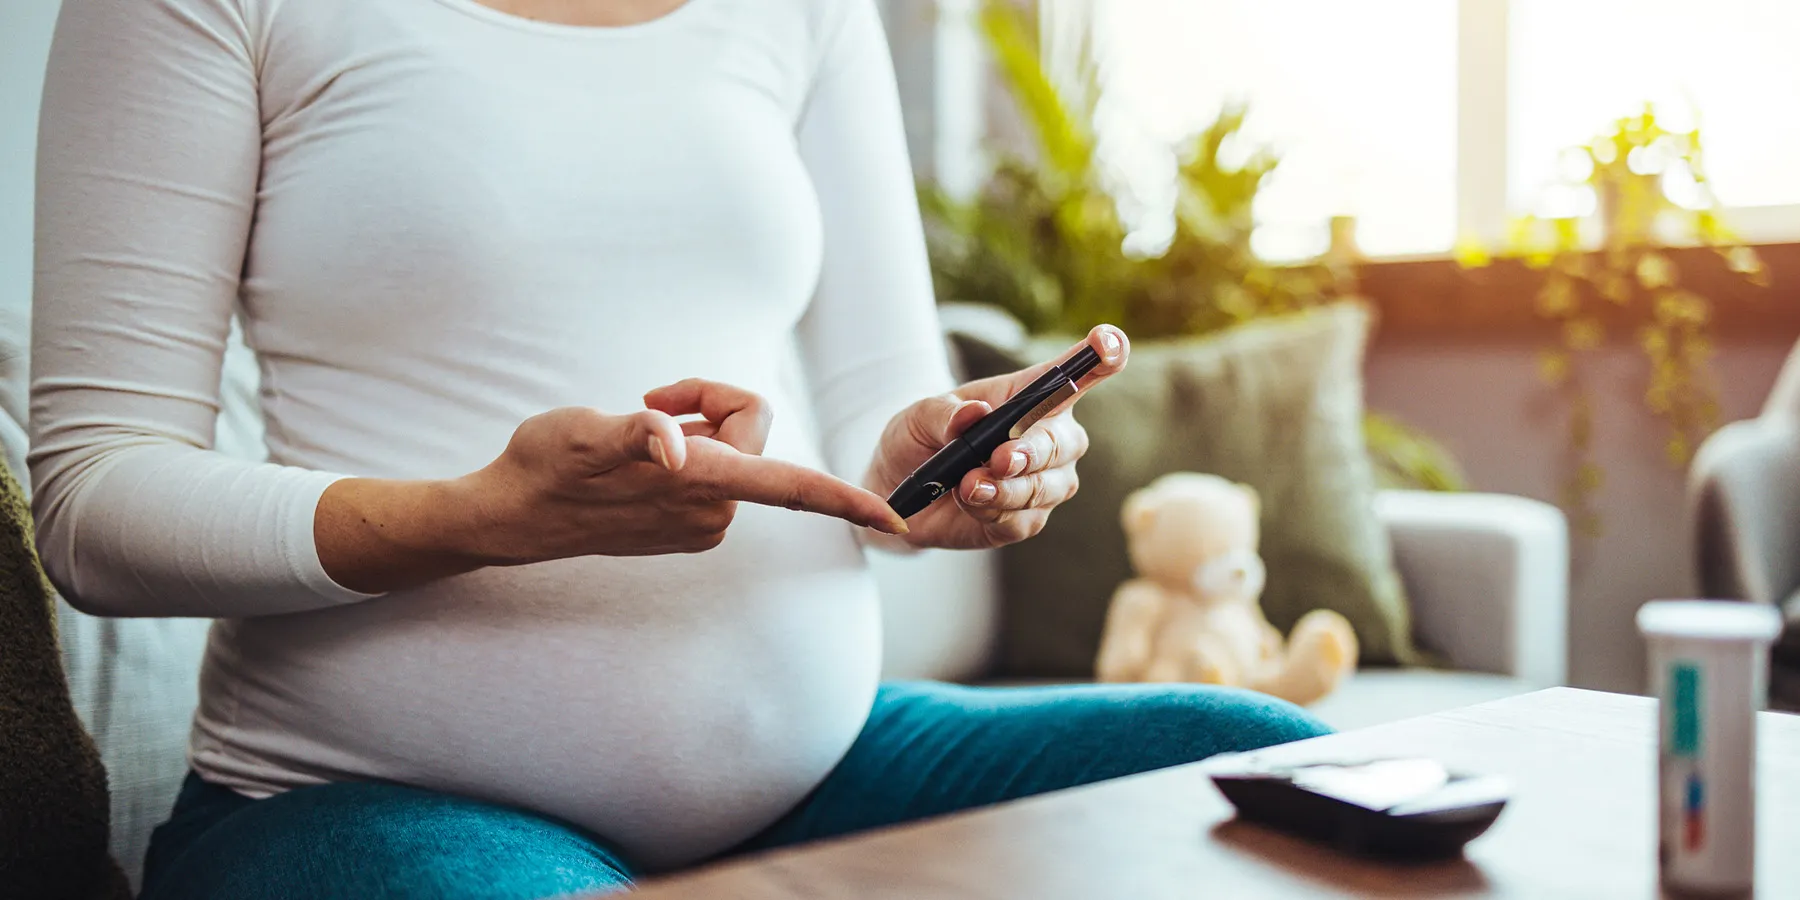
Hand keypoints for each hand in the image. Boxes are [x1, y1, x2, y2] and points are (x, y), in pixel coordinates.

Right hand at [317, 379, 905, 592]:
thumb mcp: (580, 431)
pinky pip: (713, 469)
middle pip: (753, 432)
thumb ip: (632, 432)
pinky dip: (686, 449)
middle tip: (653, 399)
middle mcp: (712, 510)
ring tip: (638, 430)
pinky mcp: (689, 522)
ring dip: (694, 426)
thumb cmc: (543, 465)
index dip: (846, 497)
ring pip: (732, 449)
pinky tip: (641, 455)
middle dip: (713, 403)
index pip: (792, 489)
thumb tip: (670, 447)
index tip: (895, 516)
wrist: (509, 514)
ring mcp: (702, 520)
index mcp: (701, 485)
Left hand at [863, 325, 1128, 550]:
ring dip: (1009, 488)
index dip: (1101, 357)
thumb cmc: (919, 439)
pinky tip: (969, 502)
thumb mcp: (918, 416)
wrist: (898, 490)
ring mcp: (1042, 482)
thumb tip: (974, 413)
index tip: (1109, 343)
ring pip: (1047, 487)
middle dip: (1034, 452)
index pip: (1075, 373)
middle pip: (1064, 443)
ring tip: (968, 486)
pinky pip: (1023, 520)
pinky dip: (994, 511)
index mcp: (1030, 396)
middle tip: (1001, 458)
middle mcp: (1048, 438)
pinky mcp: (1024, 520)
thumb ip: (945, 413)